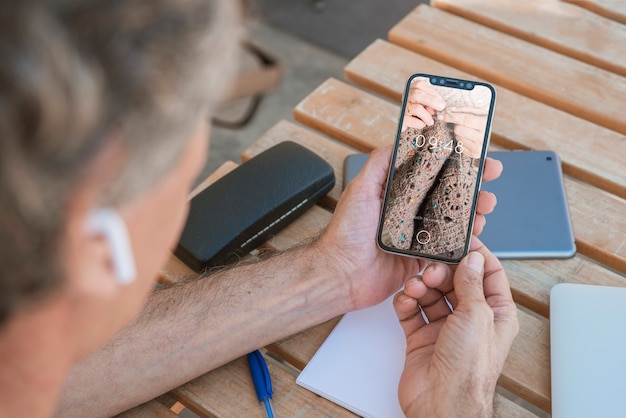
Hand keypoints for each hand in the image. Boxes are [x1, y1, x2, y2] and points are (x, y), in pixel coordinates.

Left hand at [316, 147, 502, 310]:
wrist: (341, 274)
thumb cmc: (346, 233)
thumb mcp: (360, 189)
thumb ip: (380, 164)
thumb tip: (400, 139)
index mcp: (396, 193)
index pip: (431, 172)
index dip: (453, 163)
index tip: (474, 154)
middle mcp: (408, 212)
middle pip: (448, 195)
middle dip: (472, 187)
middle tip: (489, 179)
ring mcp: (416, 235)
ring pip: (453, 220)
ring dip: (473, 212)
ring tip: (484, 208)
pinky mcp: (421, 258)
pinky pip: (448, 249)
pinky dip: (464, 242)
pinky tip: (474, 235)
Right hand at [392, 239, 518, 416]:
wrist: (441, 402)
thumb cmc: (469, 369)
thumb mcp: (477, 315)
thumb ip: (472, 283)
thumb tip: (472, 259)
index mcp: (495, 314)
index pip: (489, 275)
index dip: (476, 256)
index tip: (461, 240)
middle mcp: (471, 320)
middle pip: (455, 282)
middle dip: (441, 272)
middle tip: (431, 269)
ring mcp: (445, 328)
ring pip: (431, 294)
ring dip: (421, 286)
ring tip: (416, 286)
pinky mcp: (422, 337)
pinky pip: (412, 311)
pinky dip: (406, 302)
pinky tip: (405, 299)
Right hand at [402, 79, 445, 131]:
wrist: (411, 128)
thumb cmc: (423, 114)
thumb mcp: (430, 105)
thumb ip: (435, 103)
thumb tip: (441, 105)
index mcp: (412, 89)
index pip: (420, 85)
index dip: (432, 92)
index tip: (440, 100)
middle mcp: (406, 97)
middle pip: (417, 94)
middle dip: (432, 101)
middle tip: (441, 107)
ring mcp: (403, 108)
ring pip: (416, 108)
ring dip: (427, 116)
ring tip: (430, 121)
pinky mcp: (402, 119)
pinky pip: (411, 120)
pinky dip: (420, 124)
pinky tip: (422, 124)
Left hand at [442, 106, 488, 158]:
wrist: (493, 135)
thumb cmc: (485, 122)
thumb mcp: (479, 112)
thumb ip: (465, 109)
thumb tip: (450, 110)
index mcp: (485, 124)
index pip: (464, 119)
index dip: (451, 117)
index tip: (442, 116)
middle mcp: (483, 137)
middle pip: (458, 130)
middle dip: (457, 125)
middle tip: (462, 124)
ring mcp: (479, 147)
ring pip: (457, 138)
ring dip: (459, 133)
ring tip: (467, 131)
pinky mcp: (475, 154)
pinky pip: (460, 146)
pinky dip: (461, 141)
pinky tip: (468, 138)